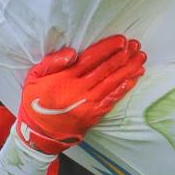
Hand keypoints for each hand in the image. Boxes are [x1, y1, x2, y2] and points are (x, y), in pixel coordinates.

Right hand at [16, 35, 145, 154]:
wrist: (39, 134)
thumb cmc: (35, 102)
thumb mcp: (34, 78)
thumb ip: (52, 63)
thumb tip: (73, 53)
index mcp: (65, 79)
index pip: (91, 59)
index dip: (108, 48)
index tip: (121, 40)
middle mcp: (80, 90)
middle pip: (106, 69)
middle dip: (123, 56)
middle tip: (136, 45)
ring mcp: (88, 104)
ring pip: (112, 83)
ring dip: (128, 69)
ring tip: (140, 58)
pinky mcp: (94, 115)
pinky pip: (112, 99)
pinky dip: (124, 88)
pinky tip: (134, 78)